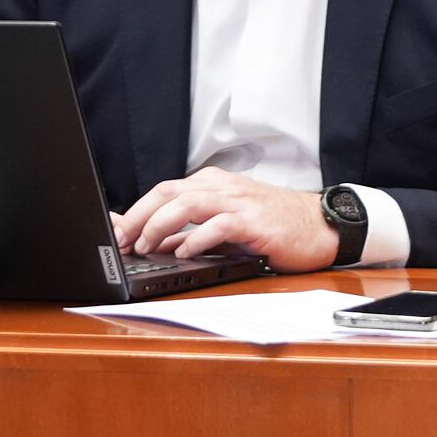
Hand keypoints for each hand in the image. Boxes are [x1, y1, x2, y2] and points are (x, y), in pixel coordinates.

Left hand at [113, 168, 338, 270]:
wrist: (320, 225)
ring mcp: (238, 202)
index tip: (116, 233)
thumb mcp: (225, 224)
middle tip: (121, 241)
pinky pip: (217, 225)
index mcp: (213, 184)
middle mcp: (222, 188)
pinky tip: (185, 252)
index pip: (163, 191)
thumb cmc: (274, 226)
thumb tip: (150, 242)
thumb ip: (188, 230)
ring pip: (186, 205)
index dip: (134, 212)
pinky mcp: (253, 222)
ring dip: (159, 227)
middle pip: (167, 194)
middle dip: (137, 219)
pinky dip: (195, 239)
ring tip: (147, 247)